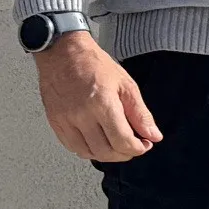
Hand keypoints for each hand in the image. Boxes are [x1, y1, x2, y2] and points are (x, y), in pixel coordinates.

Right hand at [36, 31, 160, 161]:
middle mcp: (81, 115)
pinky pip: (72, 146)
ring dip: (106, 155)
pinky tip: (97, 141)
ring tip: (116, 144)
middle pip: (105, 151)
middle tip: (132, 146)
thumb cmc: (94, 65)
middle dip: (124, 154)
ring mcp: (65, 120)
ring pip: (87, 153)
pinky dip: (87, 150)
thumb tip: (153, 135)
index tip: (144, 144)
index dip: (137, 148)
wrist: (63, 53)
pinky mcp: (55, 122)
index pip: (122, 141)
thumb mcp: (126, 85)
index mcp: (102, 104)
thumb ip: (140, 114)